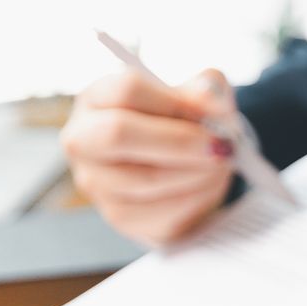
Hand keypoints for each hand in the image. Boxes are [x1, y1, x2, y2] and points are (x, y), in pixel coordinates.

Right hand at [61, 67, 237, 242]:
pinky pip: (162, 210)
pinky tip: (211, 183)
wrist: (176, 171)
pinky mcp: (119, 216)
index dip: (176, 101)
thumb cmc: (178, 125)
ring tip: (222, 162)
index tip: (214, 111)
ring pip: (145, 178)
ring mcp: (96, 182)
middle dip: (178, 140)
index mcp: (97, 99)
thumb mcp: (194, 98)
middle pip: (118, 133)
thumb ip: (205, 89)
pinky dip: (197, 196)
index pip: (125, 90)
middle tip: (220, 144)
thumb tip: (208, 97)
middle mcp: (84, 140)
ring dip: (197, 171)